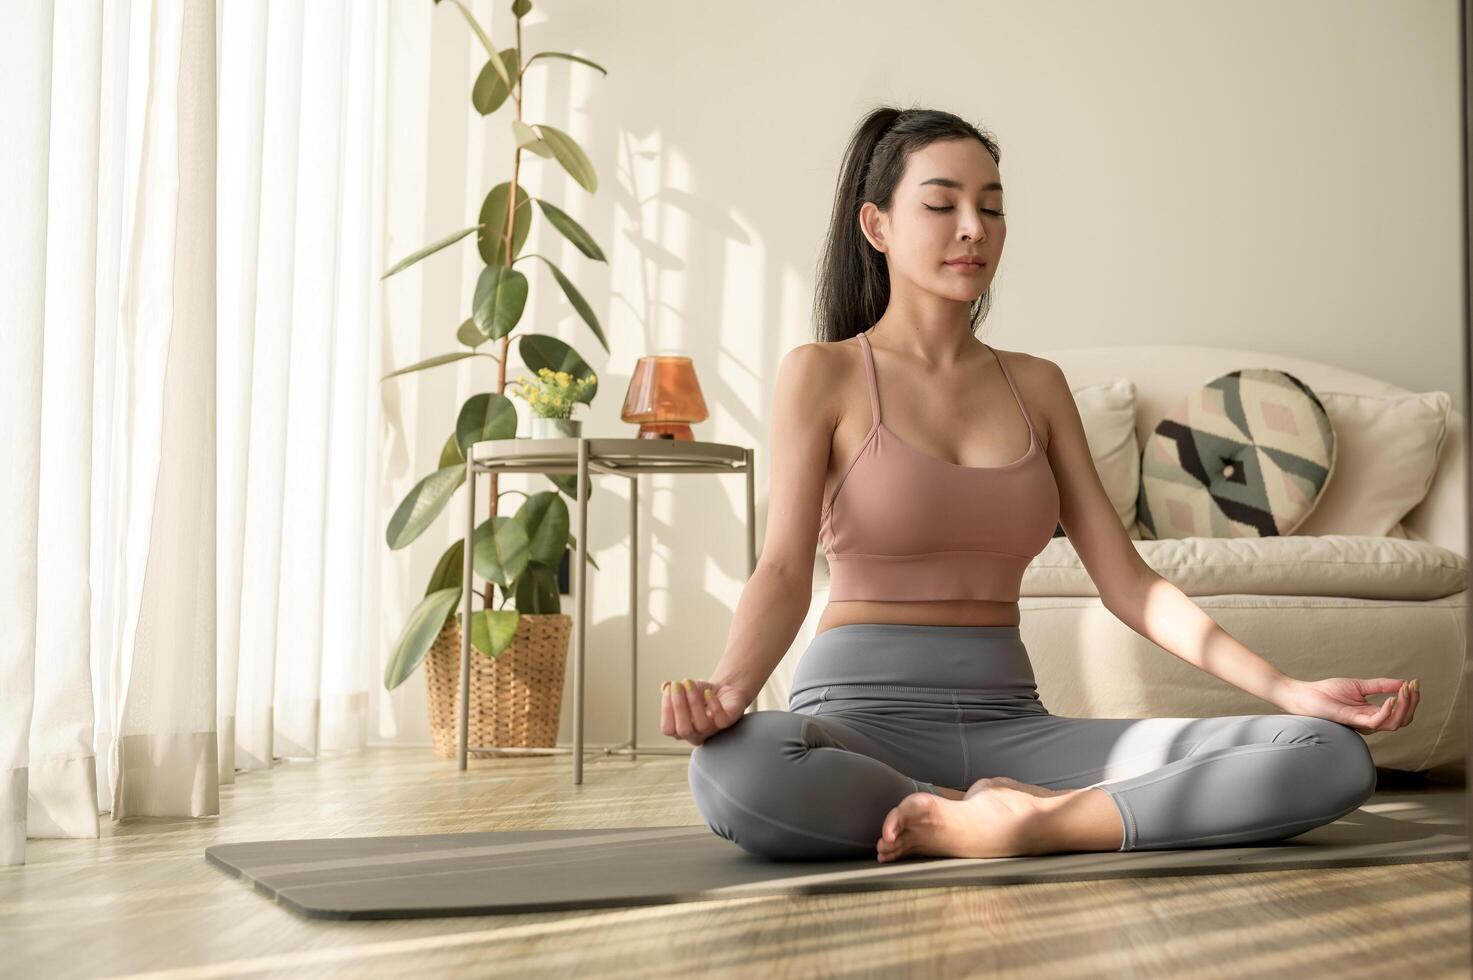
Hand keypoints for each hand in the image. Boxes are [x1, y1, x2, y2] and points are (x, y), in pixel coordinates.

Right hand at [660, 677, 746, 745]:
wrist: (722, 690)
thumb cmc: (700, 694)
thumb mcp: (683, 689)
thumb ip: (671, 690)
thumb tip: (665, 686)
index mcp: (680, 730)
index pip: (668, 729)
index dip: (666, 710)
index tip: (669, 689)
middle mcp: (695, 734)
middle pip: (684, 730)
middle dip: (679, 705)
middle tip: (677, 685)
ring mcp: (711, 730)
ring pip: (702, 725)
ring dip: (694, 701)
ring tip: (690, 683)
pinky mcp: (726, 722)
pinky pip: (720, 720)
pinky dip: (713, 705)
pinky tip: (708, 692)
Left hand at [1280, 675, 1420, 734]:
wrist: (1305, 695)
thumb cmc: (1328, 692)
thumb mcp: (1359, 686)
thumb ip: (1381, 685)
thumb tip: (1404, 682)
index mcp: (1373, 713)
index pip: (1401, 712)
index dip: (1411, 699)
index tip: (1415, 682)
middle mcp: (1371, 722)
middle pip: (1402, 720)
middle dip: (1412, 703)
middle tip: (1413, 686)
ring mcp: (1362, 723)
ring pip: (1394, 723)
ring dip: (1404, 706)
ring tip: (1405, 690)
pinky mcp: (1353, 720)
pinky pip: (1377, 721)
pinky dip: (1388, 710)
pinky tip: (1392, 698)